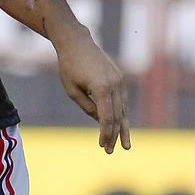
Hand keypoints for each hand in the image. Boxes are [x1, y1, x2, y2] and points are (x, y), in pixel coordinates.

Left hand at [53, 28, 131, 153]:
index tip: (103, 146)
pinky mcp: (120, 78)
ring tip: (125, 145)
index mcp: (102, 87)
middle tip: (111, 151)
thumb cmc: (69, 67)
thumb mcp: (73, 91)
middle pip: (117, 116)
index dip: (106, 133)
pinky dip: (122, 114)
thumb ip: (87, 108)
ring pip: (124, 109)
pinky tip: (122, 127)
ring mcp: (120, 80)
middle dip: (114, 135)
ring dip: (123, 128)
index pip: (107, 117)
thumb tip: (100, 121)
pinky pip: (123, 101)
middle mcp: (115, 84)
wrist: (77, 43)